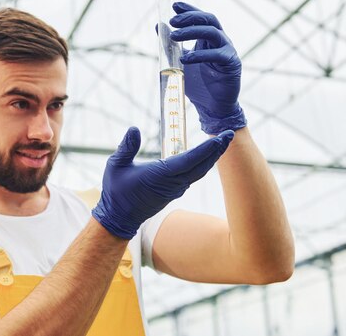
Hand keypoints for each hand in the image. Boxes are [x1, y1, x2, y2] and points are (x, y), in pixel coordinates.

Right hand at [92, 127, 233, 238]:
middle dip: (216, 150)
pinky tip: (207, 155)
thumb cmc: (116, 191)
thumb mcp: (116, 165)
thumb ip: (127, 147)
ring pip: (199, 171)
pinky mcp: (174, 191)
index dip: (207, 149)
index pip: (190, 160)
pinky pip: (193, 176)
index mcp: (160, 176)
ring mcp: (175, 189)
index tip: (220, 138)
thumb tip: (134, 129)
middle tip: (230, 135)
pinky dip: (203, 164)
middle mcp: (172, 183)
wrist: (119, 217)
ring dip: (212, 157)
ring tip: (222, 142)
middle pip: (201, 165)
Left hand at [169, 2, 246, 134]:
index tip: (174, 5)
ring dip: (192, 31)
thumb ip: (170, 45)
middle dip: (190, 17)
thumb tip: (158, 26)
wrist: (211, 107)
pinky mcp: (232, 64)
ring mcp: (227, 51)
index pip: (200, 17)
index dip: (189, 9)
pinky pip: (218, 54)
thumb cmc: (197, 84)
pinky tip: (185, 59)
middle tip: (173, 20)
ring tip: (174, 36)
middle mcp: (220, 41)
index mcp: (208, 38)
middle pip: (208, 20)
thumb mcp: (179, 61)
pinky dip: (200, 55)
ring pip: (212, 32)